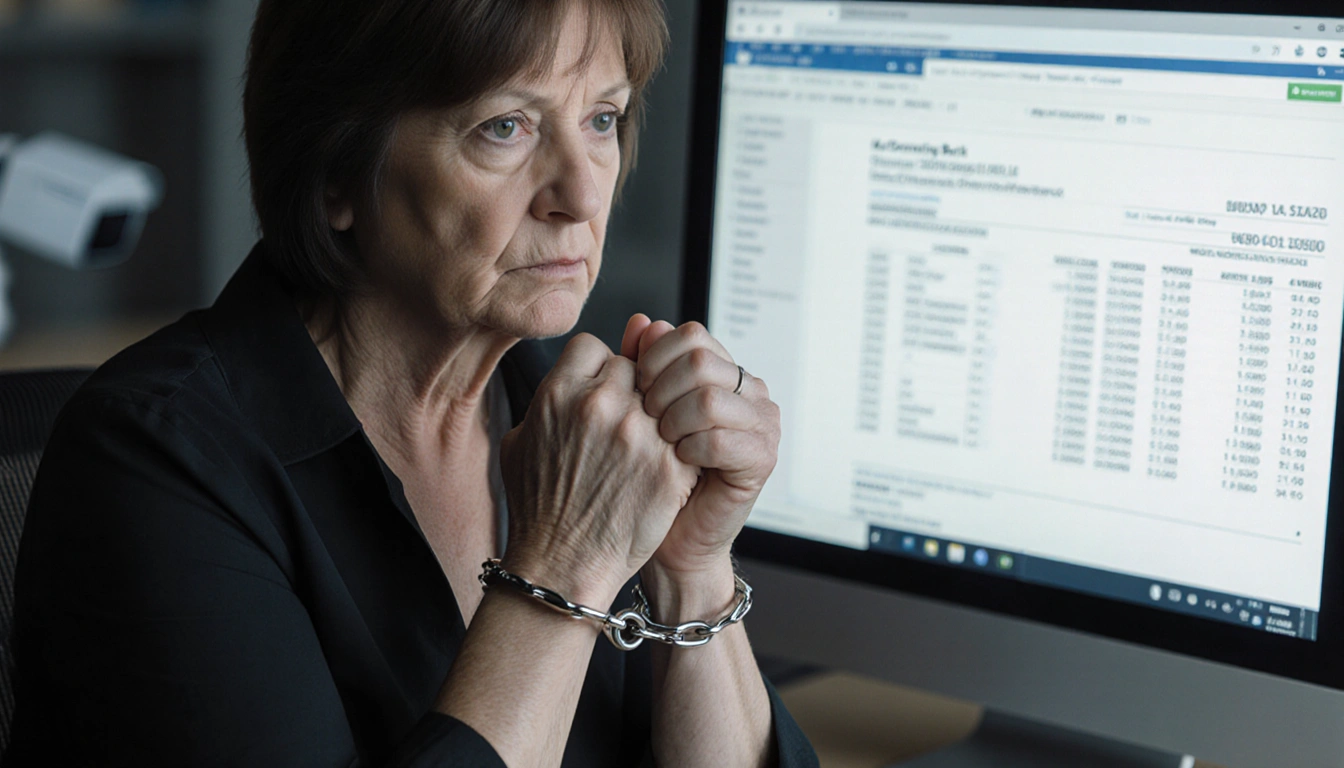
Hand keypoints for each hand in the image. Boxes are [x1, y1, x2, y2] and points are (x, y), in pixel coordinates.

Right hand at [499, 333, 699, 605]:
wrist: (562, 567)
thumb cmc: (537, 510)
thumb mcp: (519, 442)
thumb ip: (546, 397)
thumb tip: (569, 371)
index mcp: (559, 393)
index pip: (594, 347)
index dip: (597, 369)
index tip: (597, 393)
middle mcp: (600, 406)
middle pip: (633, 367)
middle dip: (630, 391)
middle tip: (621, 424)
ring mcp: (639, 435)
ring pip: (664, 398)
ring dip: (655, 418)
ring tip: (638, 448)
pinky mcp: (669, 467)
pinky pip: (683, 434)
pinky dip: (674, 447)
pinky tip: (657, 468)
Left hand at [620, 315, 780, 578]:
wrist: (667, 535)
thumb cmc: (649, 474)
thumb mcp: (638, 411)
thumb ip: (641, 366)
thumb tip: (641, 322)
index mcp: (722, 371)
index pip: (689, 335)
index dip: (652, 359)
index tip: (632, 389)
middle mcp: (749, 390)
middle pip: (700, 360)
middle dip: (659, 390)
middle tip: (644, 421)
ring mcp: (762, 422)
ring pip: (708, 397)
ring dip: (672, 423)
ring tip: (661, 445)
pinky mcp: (763, 457)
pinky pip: (719, 438)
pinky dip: (689, 450)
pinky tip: (679, 464)